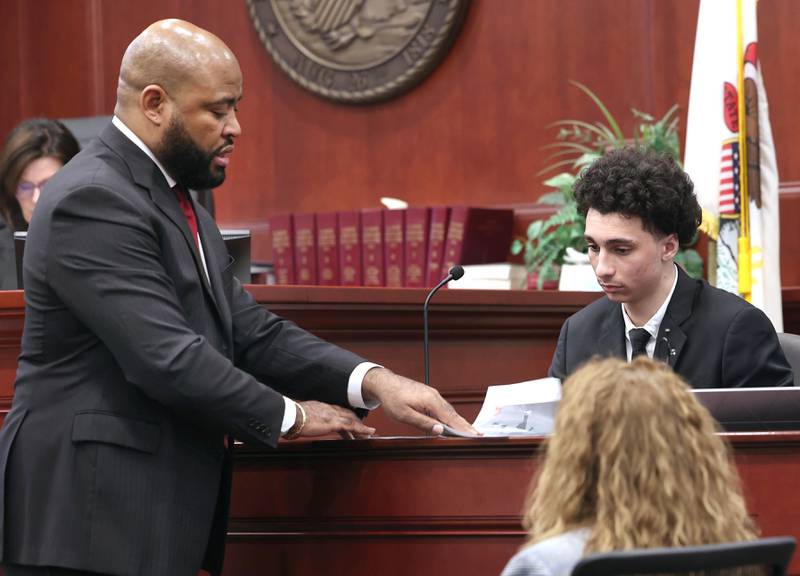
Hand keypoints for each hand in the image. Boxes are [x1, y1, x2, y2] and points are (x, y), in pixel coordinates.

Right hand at [297, 400, 375, 438]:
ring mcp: (333, 415)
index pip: (339, 411)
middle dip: (356, 422)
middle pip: (348, 415)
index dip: (347, 417)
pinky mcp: (334, 423)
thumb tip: (305, 424)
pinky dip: (362, 429)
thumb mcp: (302, 416)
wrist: (291, 416)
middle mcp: (330, 409)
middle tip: (363, 430)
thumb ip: (308, 418)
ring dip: (361, 427)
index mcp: (323, 406)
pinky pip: (352, 426)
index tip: (351, 423)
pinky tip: (369, 433)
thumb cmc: (292, 417)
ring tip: (369, 434)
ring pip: (352, 420)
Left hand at [362, 368, 479, 435]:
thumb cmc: (392, 399)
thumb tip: (440, 431)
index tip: (474, 435)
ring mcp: (433, 395)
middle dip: (466, 425)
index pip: (451, 418)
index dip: (463, 428)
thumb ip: (423, 423)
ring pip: (449, 410)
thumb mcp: (404, 415)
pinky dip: (450, 416)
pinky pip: (443, 407)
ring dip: (459, 421)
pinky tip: (453, 422)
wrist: (384, 383)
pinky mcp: (429, 396)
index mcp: (431, 401)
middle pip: (453, 414)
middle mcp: (435, 396)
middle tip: (479, 434)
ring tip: (469, 431)